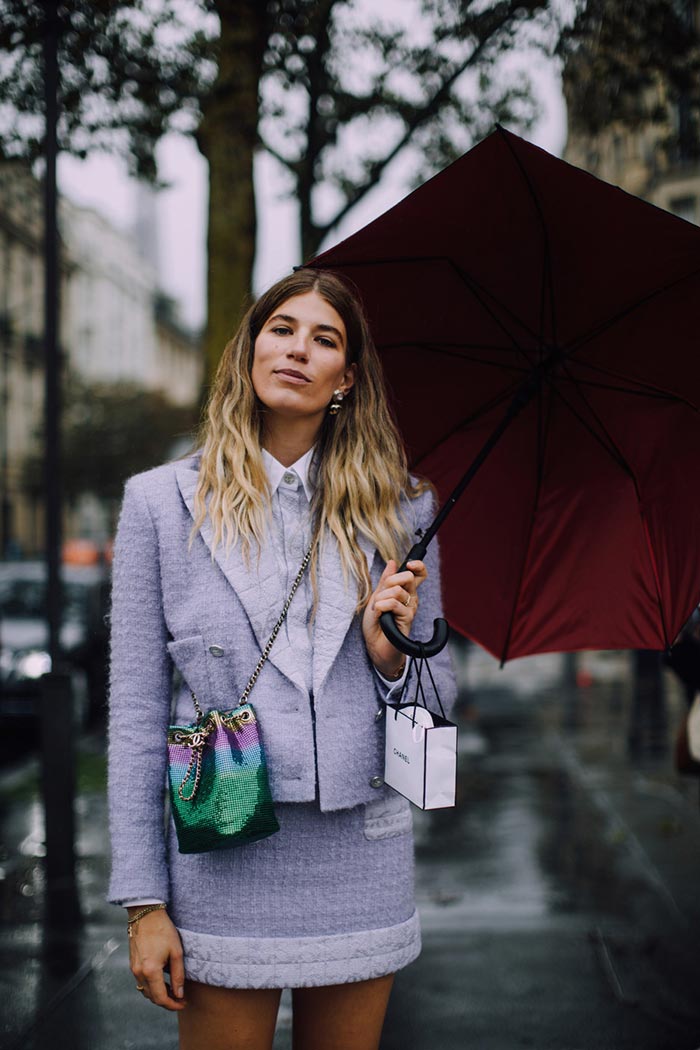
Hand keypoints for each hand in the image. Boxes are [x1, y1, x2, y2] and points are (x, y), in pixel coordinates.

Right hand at [128, 906, 185, 1010]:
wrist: (145, 914)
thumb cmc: (163, 930)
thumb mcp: (176, 952)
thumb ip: (178, 975)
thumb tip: (179, 994)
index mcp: (150, 971)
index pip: (161, 998)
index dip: (173, 1005)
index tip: (183, 1003)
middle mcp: (139, 973)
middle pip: (152, 997)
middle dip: (166, 1001)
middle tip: (180, 998)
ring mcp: (134, 969)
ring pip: (145, 991)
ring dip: (158, 995)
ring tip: (172, 990)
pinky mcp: (132, 964)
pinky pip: (141, 982)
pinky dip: (152, 986)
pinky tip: (162, 981)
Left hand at [362, 559, 427, 676]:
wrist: (375, 645)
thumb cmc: (376, 623)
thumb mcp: (377, 597)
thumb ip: (386, 580)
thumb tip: (392, 562)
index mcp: (405, 592)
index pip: (419, 574)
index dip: (417, 565)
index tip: (409, 564)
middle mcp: (411, 599)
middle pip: (408, 577)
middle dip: (390, 581)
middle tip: (382, 595)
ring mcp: (410, 609)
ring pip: (397, 590)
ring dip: (381, 598)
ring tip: (378, 609)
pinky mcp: (407, 619)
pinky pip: (393, 603)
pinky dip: (381, 606)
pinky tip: (379, 613)